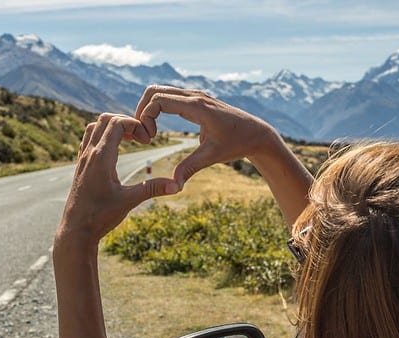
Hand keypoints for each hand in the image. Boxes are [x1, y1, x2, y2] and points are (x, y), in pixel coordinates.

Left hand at [57, 114, 179, 243]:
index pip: (116, 123)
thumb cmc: (100, 216)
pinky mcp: (81, 166)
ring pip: (94, 127)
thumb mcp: (129, 201)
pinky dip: (103, 136)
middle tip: (141, 138)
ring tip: (129, 141)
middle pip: (104, 119)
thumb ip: (152, 189)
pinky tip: (115, 150)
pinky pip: (89, 139)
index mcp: (101, 157)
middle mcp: (89, 154)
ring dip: (113, 127)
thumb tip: (177, 185)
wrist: (76, 230)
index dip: (135, 124)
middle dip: (126, 122)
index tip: (147, 140)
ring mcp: (83, 159)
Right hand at [135, 86, 277, 188]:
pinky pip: (169, 96)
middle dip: (142, 111)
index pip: (158, 100)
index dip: (146, 118)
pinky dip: (157, 107)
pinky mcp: (196, 99)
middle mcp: (195, 96)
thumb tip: (173, 186)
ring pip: (160, 91)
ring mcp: (195, 95)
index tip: (149, 139)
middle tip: (143, 134)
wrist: (256, 134)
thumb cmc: (236, 144)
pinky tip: (157, 127)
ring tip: (149, 132)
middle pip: (154, 91)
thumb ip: (190, 168)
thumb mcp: (212, 156)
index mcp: (197, 107)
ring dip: (148, 109)